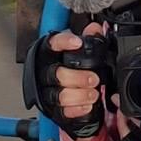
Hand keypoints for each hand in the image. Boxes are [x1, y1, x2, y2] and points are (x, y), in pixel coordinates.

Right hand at [22, 24, 104, 140]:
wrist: (68, 94)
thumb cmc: (72, 69)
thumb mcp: (80, 52)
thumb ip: (88, 39)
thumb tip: (96, 29)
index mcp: (50, 55)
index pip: (51, 44)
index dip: (63, 42)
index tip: (77, 43)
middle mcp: (45, 73)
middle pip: (57, 74)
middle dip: (78, 77)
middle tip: (93, 79)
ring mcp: (47, 93)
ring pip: (60, 95)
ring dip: (79, 95)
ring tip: (93, 93)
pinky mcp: (53, 110)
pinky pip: (62, 111)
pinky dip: (77, 109)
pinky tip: (87, 106)